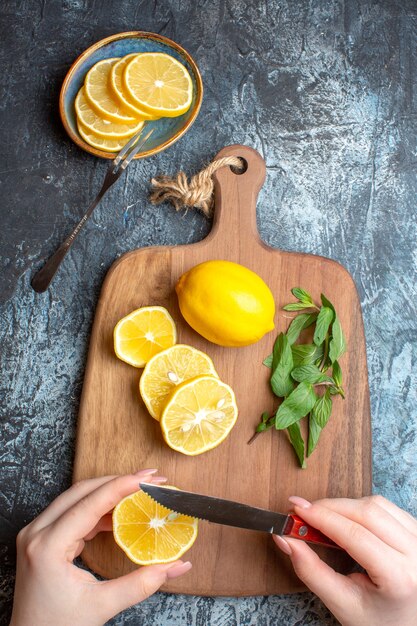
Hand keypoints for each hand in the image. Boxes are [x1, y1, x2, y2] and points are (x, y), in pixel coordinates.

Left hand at [10, 470, 191, 625]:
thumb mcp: (102, 606)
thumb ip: (142, 583)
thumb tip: (177, 565)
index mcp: (47, 547)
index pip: (90, 503)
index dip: (122, 486)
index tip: (148, 478)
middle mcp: (37, 533)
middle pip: (82, 491)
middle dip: (118, 481)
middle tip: (150, 479)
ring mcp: (36, 533)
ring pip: (77, 498)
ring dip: (109, 492)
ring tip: (139, 491)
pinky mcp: (42, 538)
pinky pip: (73, 511)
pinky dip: (98, 509)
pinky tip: (120, 513)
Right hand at [273, 495, 416, 625]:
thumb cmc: (379, 621)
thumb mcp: (342, 604)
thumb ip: (311, 571)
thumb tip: (285, 538)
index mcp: (400, 577)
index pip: (355, 534)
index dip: (322, 517)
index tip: (296, 509)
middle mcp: (416, 554)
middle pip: (367, 512)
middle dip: (329, 507)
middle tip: (303, 513)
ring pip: (377, 504)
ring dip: (345, 506)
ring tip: (323, 519)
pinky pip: (387, 507)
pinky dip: (362, 508)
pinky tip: (347, 520)